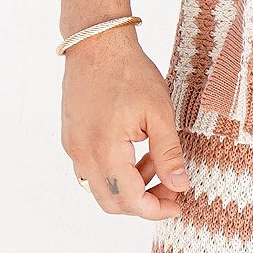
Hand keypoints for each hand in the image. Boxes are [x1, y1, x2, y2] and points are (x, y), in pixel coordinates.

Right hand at [62, 28, 189, 219]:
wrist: (96, 43)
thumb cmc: (128, 71)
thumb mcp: (159, 112)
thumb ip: (169, 154)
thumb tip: (180, 185)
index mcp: (104, 150)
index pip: (130, 200)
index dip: (157, 209)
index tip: (178, 204)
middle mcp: (82, 154)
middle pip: (112, 202)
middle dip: (145, 202)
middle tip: (171, 188)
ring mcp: (73, 146)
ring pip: (102, 187)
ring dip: (131, 185)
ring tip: (157, 160)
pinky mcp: (71, 138)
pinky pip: (93, 170)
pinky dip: (116, 172)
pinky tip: (137, 151)